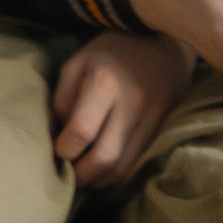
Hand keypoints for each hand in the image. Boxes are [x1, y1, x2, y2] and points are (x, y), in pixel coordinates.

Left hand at [51, 32, 196, 188]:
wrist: (164, 43)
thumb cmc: (112, 52)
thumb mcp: (78, 64)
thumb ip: (62, 100)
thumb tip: (57, 139)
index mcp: (105, 82)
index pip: (81, 132)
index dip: (63, 150)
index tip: (58, 149)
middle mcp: (132, 102)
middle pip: (104, 158)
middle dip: (80, 175)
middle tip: (68, 174)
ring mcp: (152, 117)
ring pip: (122, 167)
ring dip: (98, 179)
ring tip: (84, 173)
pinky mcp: (162, 127)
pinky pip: (135, 162)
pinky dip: (115, 172)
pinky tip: (103, 167)